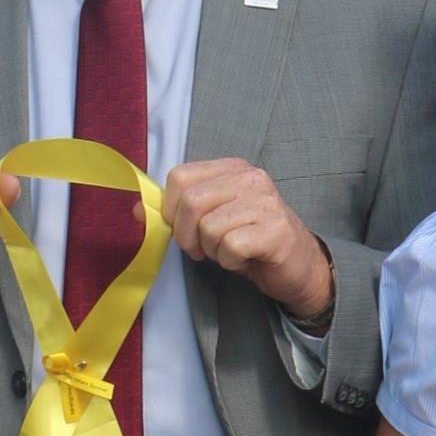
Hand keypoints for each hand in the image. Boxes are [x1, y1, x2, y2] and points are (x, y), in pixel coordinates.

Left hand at [164, 157, 333, 326]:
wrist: (298, 267)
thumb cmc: (251, 242)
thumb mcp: (210, 220)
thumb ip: (176, 211)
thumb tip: (137, 209)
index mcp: (232, 168)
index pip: (180, 176)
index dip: (171, 209)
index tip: (182, 228)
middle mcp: (250, 178)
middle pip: (190, 202)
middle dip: (186, 235)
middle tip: (202, 249)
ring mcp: (266, 202)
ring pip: (208, 228)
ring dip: (212, 251)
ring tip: (230, 251)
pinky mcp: (276, 229)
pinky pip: (230, 246)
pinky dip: (229, 262)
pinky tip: (244, 259)